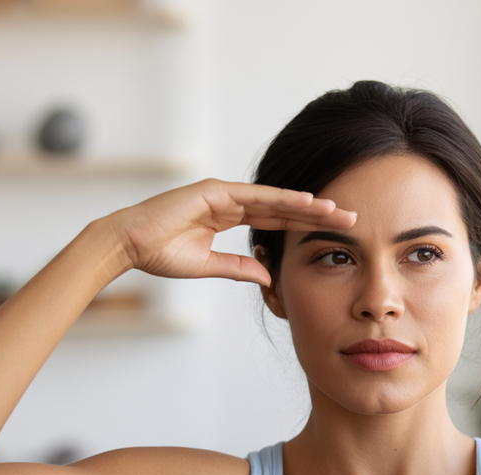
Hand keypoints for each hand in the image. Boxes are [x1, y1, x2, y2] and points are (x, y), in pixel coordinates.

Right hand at [109, 179, 355, 284]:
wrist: (129, 243)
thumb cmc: (160, 253)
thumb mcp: (207, 266)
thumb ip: (237, 268)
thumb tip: (266, 275)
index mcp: (229, 217)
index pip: (277, 222)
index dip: (305, 226)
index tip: (334, 233)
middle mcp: (231, 202)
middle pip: (284, 209)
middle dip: (317, 215)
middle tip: (350, 218)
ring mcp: (223, 194)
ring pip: (276, 200)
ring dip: (308, 206)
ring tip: (337, 211)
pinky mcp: (215, 192)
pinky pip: (256, 197)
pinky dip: (282, 199)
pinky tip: (307, 204)